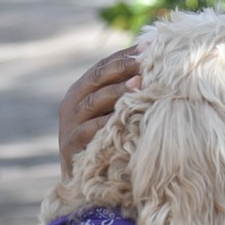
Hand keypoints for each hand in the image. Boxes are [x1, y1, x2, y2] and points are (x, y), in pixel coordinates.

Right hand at [58, 45, 141, 177]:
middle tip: (145, 60)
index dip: (126, 55)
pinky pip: (91, 129)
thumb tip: (155, 63)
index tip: (149, 47)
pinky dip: (109, 121)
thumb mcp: (110, 110)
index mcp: (81, 89)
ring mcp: (69, 123)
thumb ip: (124, 90)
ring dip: (118, 91)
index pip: (104, 65)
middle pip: (98, 77)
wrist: (82, 178)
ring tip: (139, 83)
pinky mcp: (71, 144)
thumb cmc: (104, 137)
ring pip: (94, 100)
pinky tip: (126, 116)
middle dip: (123, 67)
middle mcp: (72, 102)